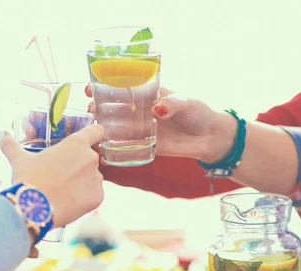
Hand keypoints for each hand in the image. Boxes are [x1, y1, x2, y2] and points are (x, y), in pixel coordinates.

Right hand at [0, 124, 104, 227]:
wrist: (35, 209)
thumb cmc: (29, 180)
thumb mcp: (19, 160)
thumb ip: (11, 145)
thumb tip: (1, 134)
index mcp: (76, 143)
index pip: (97, 131)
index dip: (94, 135)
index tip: (89, 141)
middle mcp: (91, 158)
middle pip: (92, 157)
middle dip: (81, 163)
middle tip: (65, 173)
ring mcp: (97, 178)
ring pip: (94, 177)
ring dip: (84, 181)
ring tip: (65, 189)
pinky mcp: (98, 197)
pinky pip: (95, 194)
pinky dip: (86, 197)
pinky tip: (71, 200)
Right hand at [84, 84, 234, 163]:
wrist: (209, 137)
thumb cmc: (198, 113)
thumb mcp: (186, 103)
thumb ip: (172, 104)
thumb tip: (157, 110)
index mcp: (148, 94)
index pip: (122, 87)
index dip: (104, 86)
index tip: (91, 88)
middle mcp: (141, 111)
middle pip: (113, 108)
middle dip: (98, 108)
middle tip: (92, 111)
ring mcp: (142, 129)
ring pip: (117, 128)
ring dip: (103, 129)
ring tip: (95, 130)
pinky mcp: (147, 146)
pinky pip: (128, 148)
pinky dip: (115, 151)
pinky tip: (103, 154)